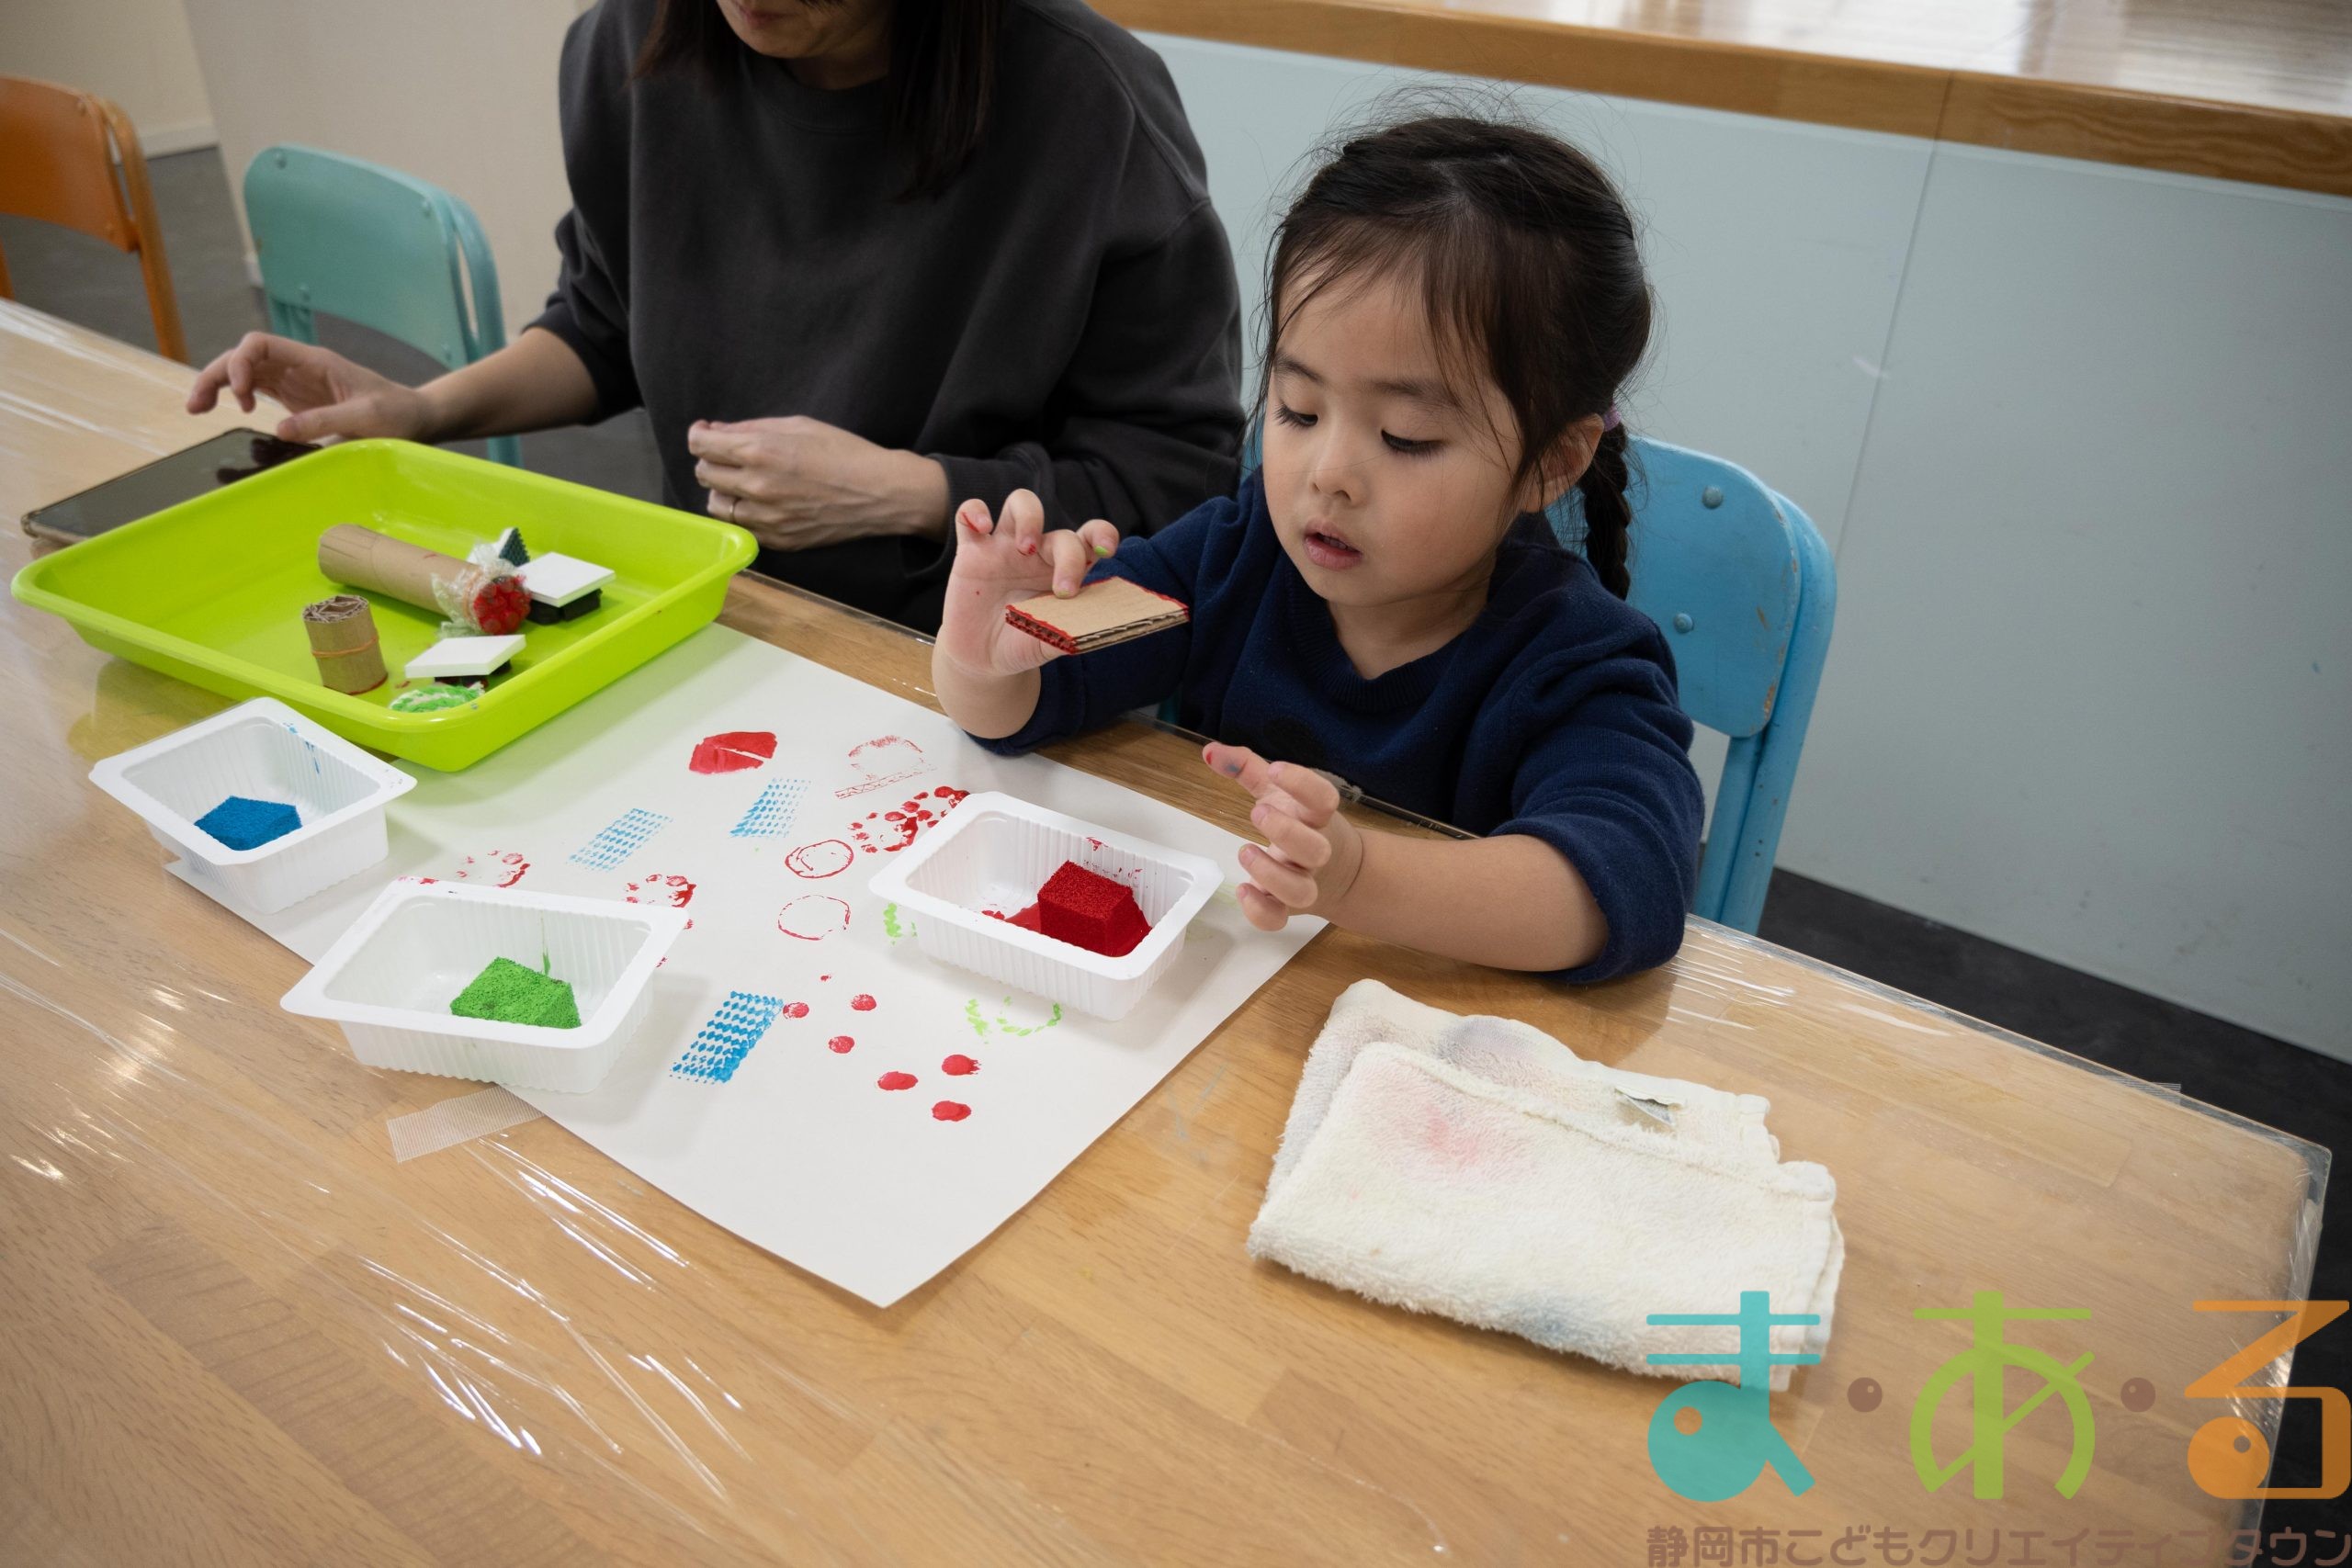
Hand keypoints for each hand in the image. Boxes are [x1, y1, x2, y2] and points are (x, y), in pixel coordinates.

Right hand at [186, 332, 432, 442]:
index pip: (260, 344)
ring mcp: (296, 382)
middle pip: (244, 357)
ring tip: (198, 410)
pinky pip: (259, 390)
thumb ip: (325, 421)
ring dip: (219, 386)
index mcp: (314, 361)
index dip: (240, 363)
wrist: (416, 417)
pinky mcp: (297, 400)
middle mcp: (299, 366)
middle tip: (197, 408)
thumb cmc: (397, 413)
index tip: (241, 397)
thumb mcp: (366, 418)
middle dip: (216, 375)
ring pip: (246, 372)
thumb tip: (279, 429)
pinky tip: (229, 413)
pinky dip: (237, 397)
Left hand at [689, 416, 948, 549]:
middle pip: (704, 474)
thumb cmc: (844, 452)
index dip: (699, 435)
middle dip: (713, 461)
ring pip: (716, 506)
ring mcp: (765, 518)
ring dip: (724, 491)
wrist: (880, 493)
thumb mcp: (798, 425)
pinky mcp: (777, 540)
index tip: (707, 433)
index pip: (700, 444)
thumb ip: (752, 428)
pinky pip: (742, 527)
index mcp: (759, 451)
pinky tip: (763, 502)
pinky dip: (744, 513)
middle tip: (731, 456)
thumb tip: (718, 432)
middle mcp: (755, 486)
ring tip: (744, 483)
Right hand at [935, 488, 1119, 678]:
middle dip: (1068, 557)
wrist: (983, 658)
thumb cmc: (1022, 644)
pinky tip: (981, 527)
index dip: (1103, 534)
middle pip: (1061, 533)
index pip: (1090, 538)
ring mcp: (1004, 548)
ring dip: (1029, 518)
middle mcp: (1038, 554)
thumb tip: (1094, 630)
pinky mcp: (971, 551)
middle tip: (1063, 591)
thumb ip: (1070, 633)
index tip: (1107, 551)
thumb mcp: (1049, 643)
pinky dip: (974, 511)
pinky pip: (968, 514)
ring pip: (1021, 503)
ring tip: (1024, 548)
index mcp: (1064, 571)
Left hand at [1204, 742, 1364, 929]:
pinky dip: (1260, 910)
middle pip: (1315, 849)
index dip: (1303, 783)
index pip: (1324, 798)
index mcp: (1318, 818)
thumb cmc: (1300, 823)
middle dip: (1285, 831)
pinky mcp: (1288, 908)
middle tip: (1257, 811)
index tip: (1276, 770)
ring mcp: (1305, 883)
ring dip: (1270, 874)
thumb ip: (1246, 768)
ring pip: (1300, 891)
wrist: (1340, 873)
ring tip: (1245, 850)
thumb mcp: (1277, 792)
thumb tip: (1210, 750)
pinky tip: (1242, 890)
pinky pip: (1278, 920)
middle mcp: (1317, 852)